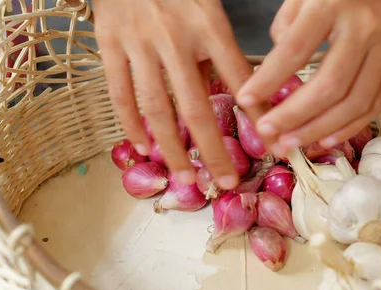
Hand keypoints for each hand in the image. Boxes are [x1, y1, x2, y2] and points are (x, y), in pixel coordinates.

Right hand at [94, 0, 265, 188]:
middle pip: (195, 106)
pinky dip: (131, 125)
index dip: (256, 113)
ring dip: (171, 149)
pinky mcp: (109, 45)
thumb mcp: (208, 6)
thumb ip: (220, 48)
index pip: (239, 76)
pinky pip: (120, 94)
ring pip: (155, 108)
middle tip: (225, 181)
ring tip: (185, 177)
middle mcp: (174, 37)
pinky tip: (144, 148)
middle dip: (212, 150)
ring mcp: (138, 43)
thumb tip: (245, 93)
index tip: (270, 144)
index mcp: (208, 24)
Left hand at [236, 0, 380, 156]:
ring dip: (319, 130)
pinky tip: (325, 140)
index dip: (268, 80)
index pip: (295, 50)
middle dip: (293, 116)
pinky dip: (349, 128)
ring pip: (353, 103)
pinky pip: (375, 104)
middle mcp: (364, 29)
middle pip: (328, 86)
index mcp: (333, 4)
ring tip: (291, 144)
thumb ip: (288, 25)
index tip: (245, 100)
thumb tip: (277, 69)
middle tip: (267, 132)